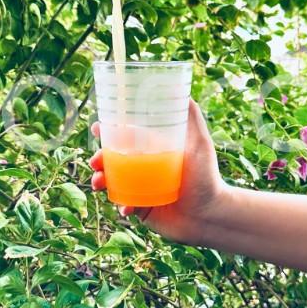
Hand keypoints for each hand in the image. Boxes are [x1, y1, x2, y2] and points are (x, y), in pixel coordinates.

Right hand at [89, 99, 225, 245]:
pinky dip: (121, 204)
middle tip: (95, 161)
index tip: (97, 128)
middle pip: (113, 159)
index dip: (108, 132)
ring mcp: (140, 188)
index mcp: (153, 150)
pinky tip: (126, 207)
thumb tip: (185, 92)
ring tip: (99, 183)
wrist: (210, 215)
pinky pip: (124, 204)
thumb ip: (193, 118)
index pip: (126, 137)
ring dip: (100, 180)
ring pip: (112, 182)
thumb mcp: (200, 144)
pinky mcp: (141, 208)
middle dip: (99, 158)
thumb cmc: (208, 177)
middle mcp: (144, 167)